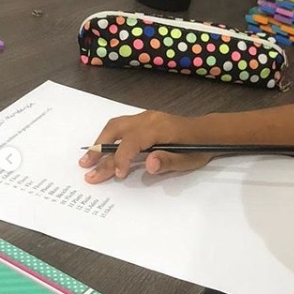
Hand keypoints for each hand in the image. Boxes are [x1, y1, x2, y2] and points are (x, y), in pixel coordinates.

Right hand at [79, 111, 211, 183]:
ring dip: (100, 142)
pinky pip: (121, 126)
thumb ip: (167, 162)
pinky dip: (108, 137)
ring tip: (88, 160)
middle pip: (116, 131)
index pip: (132, 142)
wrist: (207, 133)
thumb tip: (149, 164)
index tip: (117, 175)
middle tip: (86, 168)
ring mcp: (145, 117)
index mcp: (159, 129)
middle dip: (99, 150)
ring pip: (115, 126)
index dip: (121, 159)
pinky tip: (102, 150)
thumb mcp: (187, 160)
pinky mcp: (144, 120)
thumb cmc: (199, 149)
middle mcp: (148, 119)